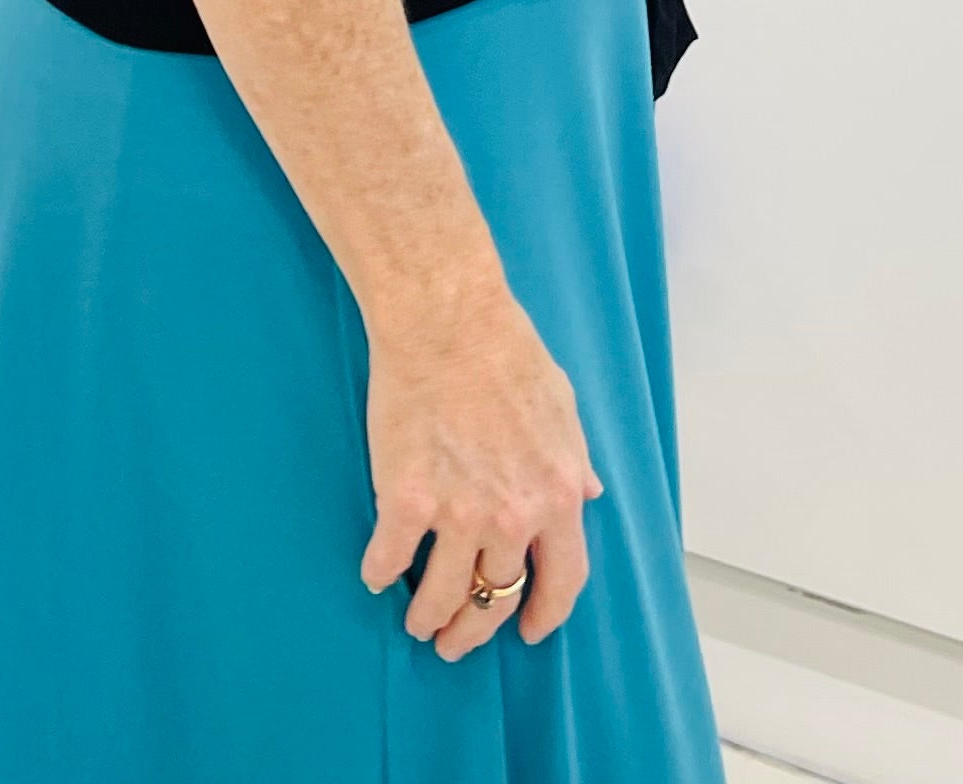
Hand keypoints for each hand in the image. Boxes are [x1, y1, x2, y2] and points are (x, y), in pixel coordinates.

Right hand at [359, 283, 602, 659]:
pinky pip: (390, 556)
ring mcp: (457, 512)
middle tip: (456, 641)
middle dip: (475, 630)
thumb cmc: (507, 352)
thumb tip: (588, 494)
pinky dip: (379, 572)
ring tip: (418, 623)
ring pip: (443, 593)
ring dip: (429, 617)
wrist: (446, 321)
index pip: (563, 580)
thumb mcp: (563, 407)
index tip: (529, 630)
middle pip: (495, 596)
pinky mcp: (406, 498)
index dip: (546, 613)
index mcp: (556, 494)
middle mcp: (512, 516)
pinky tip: (374, 576)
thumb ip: (574, 460)